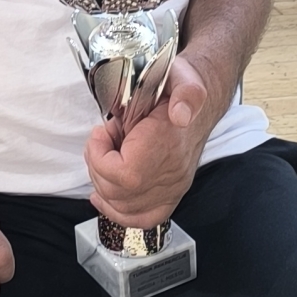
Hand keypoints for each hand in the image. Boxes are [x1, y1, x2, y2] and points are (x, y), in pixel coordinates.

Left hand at [85, 54, 221, 228]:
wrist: (198, 103)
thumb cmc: (180, 89)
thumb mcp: (183, 78)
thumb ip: (186, 93)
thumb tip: (181, 114)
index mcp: (170, 146)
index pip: (126, 175)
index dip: (100, 157)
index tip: (100, 132)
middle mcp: (173, 174)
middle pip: (120, 193)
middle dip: (98, 166)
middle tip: (102, 141)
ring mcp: (172, 189)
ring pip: (124, 207)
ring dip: (103, 182)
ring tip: (107, 155)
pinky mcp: (169, 195)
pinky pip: (142, 218)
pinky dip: (117, 211)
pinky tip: (103, 195)